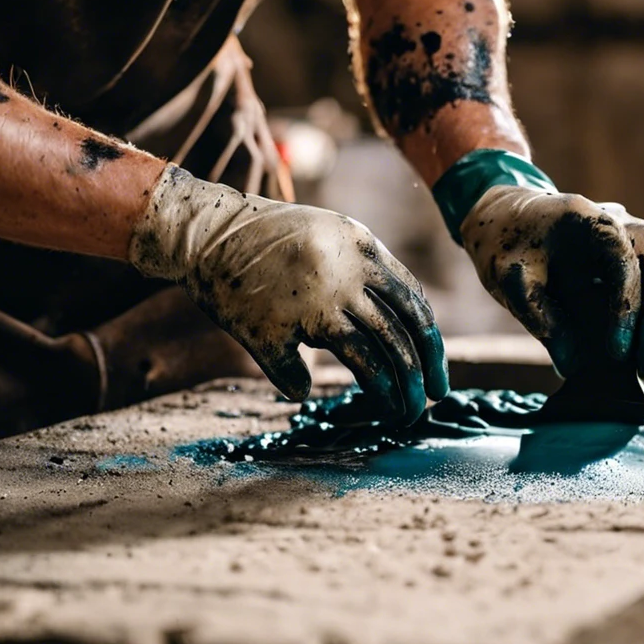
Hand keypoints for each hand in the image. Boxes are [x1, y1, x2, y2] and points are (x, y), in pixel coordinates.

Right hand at [129, 165, 448, 422]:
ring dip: (392, 393)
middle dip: (421, 375)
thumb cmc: (268, 240)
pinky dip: (301, 388)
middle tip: (427, 403)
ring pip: (373, 357)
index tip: (436, 372)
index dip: (431, 342)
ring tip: (399, 414)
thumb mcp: (329, 235)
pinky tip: (301, 393)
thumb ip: (363, 271)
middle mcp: (348, 273)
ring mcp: (316, 300)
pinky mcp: (278, 324)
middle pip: (403, 335)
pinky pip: (298, 371)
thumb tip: (391, 323)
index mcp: (363, 248)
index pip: (414, 302)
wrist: (207, 230)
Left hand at [460, 185, 643, 377]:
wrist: (506, 221)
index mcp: (587, 218)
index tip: (616, 351)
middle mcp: (619, 222)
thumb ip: (536, 312)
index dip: (625, 307)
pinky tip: (643, 353)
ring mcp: (630, 238)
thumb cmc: (505, 245)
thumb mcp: (508, 276)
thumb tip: (569, 365)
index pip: (623, 260)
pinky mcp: (630, 258)